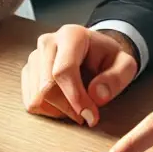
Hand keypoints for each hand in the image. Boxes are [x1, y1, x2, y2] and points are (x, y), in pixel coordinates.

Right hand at [22, 25, 138, 127]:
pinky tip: (64, 104)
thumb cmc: (107, 58)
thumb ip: (116, 78)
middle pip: (47, 87)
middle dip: (68, 108)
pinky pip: (30, 102)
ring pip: (36, 97)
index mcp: (71, 35)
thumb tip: (96, 95)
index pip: (64, 70)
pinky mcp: (28, 72)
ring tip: (77, 106)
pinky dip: (48, 111)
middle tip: (87, 116)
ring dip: (58, 111)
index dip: (76, 97)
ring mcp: (34, 57)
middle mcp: (47, 42)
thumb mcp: (124, 65)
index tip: (90, 116)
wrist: (93, 52)